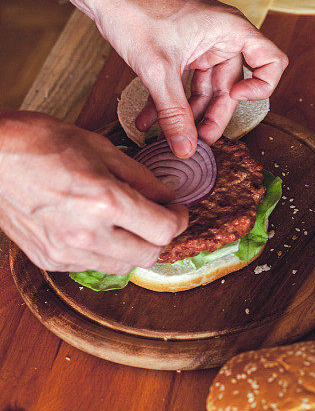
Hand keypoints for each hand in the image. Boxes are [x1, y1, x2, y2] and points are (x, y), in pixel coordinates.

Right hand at [0, 112, 188, 273]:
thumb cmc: (40, 143)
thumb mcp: (102, 149)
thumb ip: (142, 178)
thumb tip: (168, 196)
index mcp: (105, 202)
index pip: (164, 230)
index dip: (180, 220)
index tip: (178, 210)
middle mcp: (87, 233)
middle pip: (150, 256)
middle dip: (161, 237)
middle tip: (159, 218)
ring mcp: (65, 252)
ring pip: (123, 267)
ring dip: (134, 248)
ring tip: (128, 224)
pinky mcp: (48, 260)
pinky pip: (92, 266)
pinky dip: (105, 252)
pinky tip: (98, 229)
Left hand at [94, 0, 287, 157]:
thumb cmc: (134, 10)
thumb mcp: (158, 70)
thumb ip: (174, 113)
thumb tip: (187, 149)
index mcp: (230, 30)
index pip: (272, 61)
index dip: (262, 87)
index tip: (236, 99)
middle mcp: (222, 37)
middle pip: (233, 86)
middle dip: (215, 115)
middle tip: (199, 141)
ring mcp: (202, 44)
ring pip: (208, 89)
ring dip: (190, 114)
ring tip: (174, 137)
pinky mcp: (183, 51)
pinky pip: (186, 83)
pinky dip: (171, 102)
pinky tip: (150, 122)